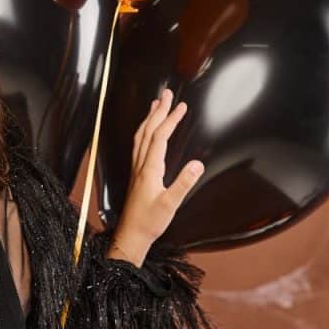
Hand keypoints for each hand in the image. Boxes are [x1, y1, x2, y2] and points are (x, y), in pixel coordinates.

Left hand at [107, 88, 203, 265]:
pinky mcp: (136, 174)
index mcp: (149, 169)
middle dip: (158, 110)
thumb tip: (198, 164)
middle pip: (148, 131)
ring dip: (149, 118)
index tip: (181, 106)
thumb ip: (184, 183)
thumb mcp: (171, 204)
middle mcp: (140, 165)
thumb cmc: (150, 222)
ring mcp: (136, 168)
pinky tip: (148, 130)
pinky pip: (138, 145)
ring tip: (156, 103)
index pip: (160, 138)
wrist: (131, 235)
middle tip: (167, 93)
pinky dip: (144, 131)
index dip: (170, 120)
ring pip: (140, 136)